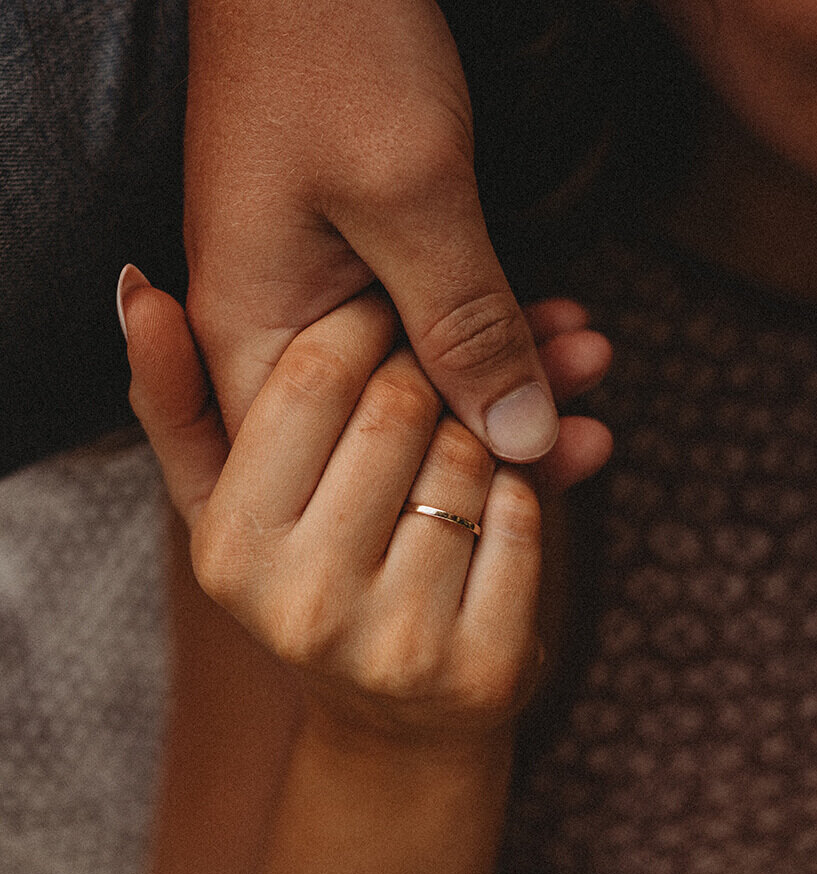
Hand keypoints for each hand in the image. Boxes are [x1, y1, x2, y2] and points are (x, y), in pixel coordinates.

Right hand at [120, 270, 610, 739]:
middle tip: (432, 376)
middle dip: (428, 376)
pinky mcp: (480, 669)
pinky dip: (521, 491)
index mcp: (230, 547)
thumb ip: (176, 399)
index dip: (365, 323)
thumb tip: (135, 289)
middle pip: (401, 407)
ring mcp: (397, 643)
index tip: (385, 314)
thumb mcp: (224, 502)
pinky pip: (523, 517)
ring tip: (455, 451)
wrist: (395, 724)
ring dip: (478, 433)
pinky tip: (490, 512)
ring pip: (471, 457)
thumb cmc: (307, 581)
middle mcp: (305, 602)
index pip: (312, 375)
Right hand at [186, 0, 578, 461]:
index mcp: (249, 337)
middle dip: (489, 431)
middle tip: (587, 426)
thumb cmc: (332, 46)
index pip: (335, 475)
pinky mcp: (354, 270)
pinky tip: (566, 325)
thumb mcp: (412, 193)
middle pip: (382, 441)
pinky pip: (424, 329)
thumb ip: (466, 325)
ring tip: (592, 359)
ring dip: (507, 376)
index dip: (440, 489)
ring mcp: (312, 303)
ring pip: (417, 386)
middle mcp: (269, 336)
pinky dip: (493, 328)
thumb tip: (527, 442)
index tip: (533, 472)